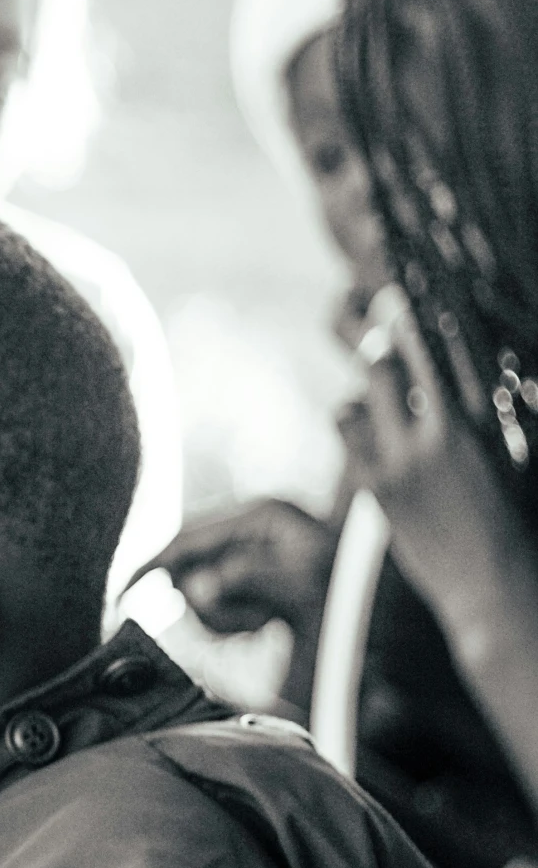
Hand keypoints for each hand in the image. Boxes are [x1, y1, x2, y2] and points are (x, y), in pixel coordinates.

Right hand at [136, 499, 337, 637]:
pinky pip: (220, 603)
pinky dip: (233, 621)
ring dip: (224, 616)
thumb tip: (196, 587)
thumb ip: (246, 577)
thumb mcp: (305, 583)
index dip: (151, 565)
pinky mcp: (257, 579)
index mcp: (262, 515)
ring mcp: (254, 553)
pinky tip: (263, 625)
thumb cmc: (355, 596)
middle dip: (207, 601)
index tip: (122, 595)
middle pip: (190, 566)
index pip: (186, 536)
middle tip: (248, 622)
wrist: (400, 624)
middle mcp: (254, 528)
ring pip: (203, 590)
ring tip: (263, 624)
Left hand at [337, 286, 531, 631]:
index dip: (419, 314)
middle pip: (389, 360)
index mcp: (485, 416)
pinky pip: (348, 433)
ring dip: (367, 390)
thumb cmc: (518, 518)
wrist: (495, 584)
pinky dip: (355, 424)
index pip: (447, 345)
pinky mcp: (376, 486)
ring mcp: (402, 459)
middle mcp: (440, 430)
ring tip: (380, 394)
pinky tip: (369, 431)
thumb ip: (500, 409)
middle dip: (378, 339)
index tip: (405, 283)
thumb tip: (495, 380)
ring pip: (360, 396)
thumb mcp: (518, 452)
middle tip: (372, 323)